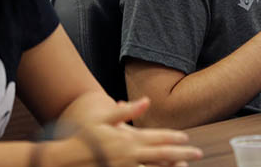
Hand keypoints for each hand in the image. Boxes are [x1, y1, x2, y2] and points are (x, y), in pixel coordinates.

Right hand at [55, 98, 202, 165]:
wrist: (62, 160)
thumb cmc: (81, 138)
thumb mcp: (102, 118)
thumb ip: (126, 110)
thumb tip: (147, 100)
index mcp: (128, 140)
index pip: (157, 139)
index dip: (174, 138)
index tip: (187, 138)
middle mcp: (129, 156)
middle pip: (162, 155)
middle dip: (182, 154)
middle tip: (198, 152)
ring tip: (185, 166)